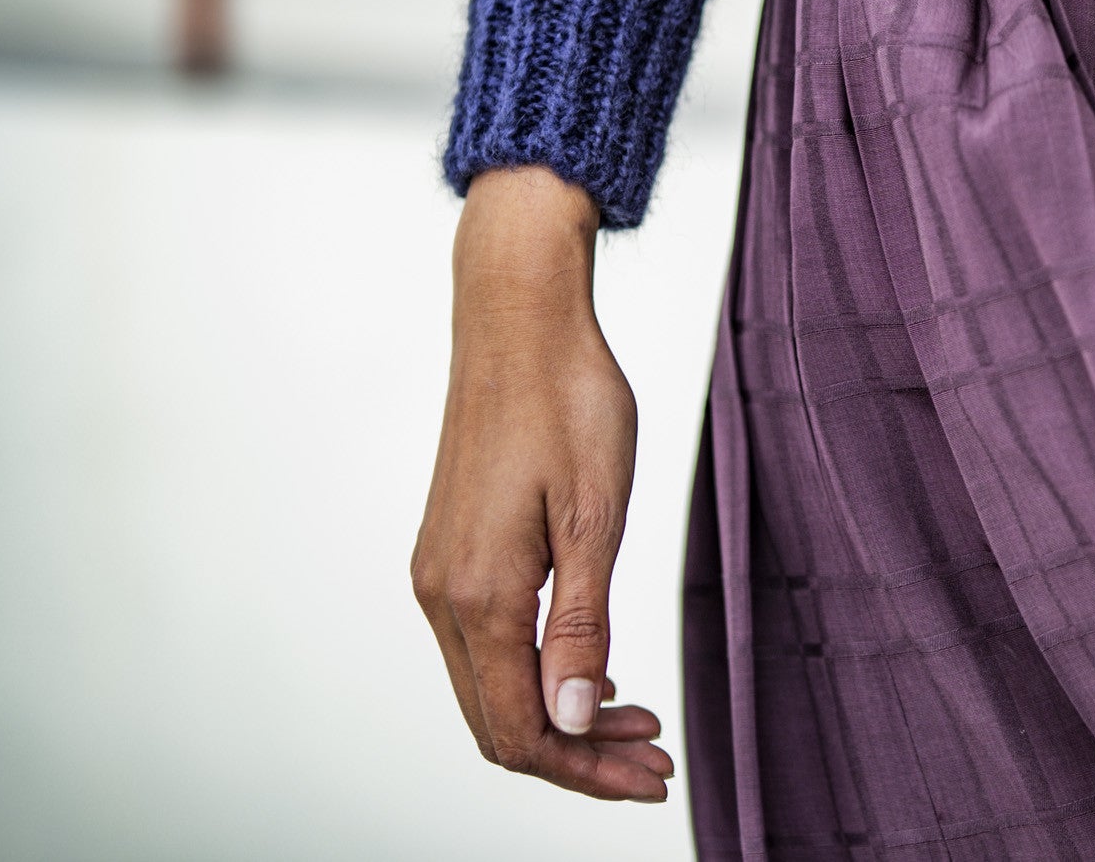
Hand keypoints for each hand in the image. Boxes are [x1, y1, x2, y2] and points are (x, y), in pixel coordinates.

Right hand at [410, 165, 673, 800]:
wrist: (517, 319)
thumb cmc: (567, 401)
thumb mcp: (595, 516)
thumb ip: (582, 626)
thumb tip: (576, 719)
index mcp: (480, 595)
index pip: (523, 729)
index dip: (588, 769)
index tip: (655, 775)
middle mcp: (443, 594)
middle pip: (500, 723)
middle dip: (578, 757)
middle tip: (655, 760)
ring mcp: (439, 573)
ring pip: (489, 688)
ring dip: (560, 717)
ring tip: (636, 721)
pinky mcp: (449, 551)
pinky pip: (483, 646)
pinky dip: (537, 675)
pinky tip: (593, 667)